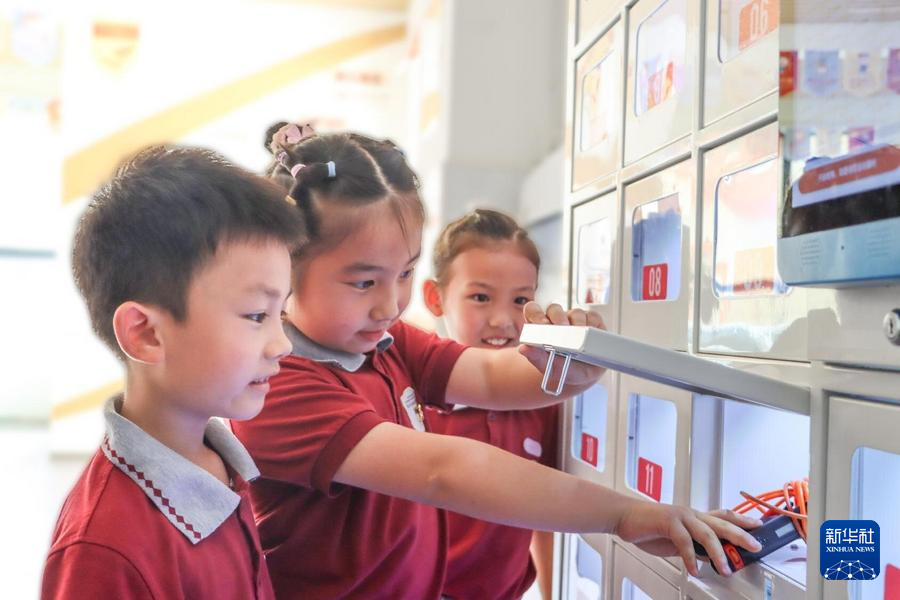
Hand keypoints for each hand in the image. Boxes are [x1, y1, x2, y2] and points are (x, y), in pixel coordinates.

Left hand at [517, 302, 605, 387]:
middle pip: (554, 309)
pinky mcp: (592, 321)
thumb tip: (523, 349)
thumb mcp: (548, 367)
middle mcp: (557, 320)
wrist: (582, 376)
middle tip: (562, 328)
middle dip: (558, 317)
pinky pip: (591, 317)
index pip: (533, 311)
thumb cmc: (562, 368)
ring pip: (575, 312)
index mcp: (541, 327)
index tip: (542, 324)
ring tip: (578, 338)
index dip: (536, 314)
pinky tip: (589, 335)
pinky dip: (591, 325)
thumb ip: (535, 357)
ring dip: (576, 323)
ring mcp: (575, 319)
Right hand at [614, 501, 762, 576]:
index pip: (724, 515)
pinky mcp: (668, 521)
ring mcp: (680, 516)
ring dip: (719, 552)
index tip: (760, 527)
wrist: (624, 516)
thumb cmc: (648, 526)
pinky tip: (694, 570)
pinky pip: (684, 542)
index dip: (743, 520)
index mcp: (694, 516)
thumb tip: (710, 556)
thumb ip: (694, 545)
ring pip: (707, 532)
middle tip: (755, 546)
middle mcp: (691, 514)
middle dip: (742, 535)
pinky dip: (691, 558)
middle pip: (722, 522)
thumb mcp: (676, 539)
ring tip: (725, 568)